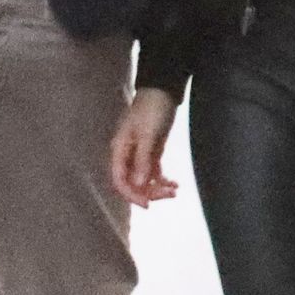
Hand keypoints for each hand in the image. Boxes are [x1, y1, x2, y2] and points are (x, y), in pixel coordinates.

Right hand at [111, 88, 179, 207]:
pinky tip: (175, 184)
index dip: (132, 195)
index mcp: (119, 149)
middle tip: (169, 194)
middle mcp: (126, 155)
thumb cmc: (152, 109)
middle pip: (133, 183)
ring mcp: (139, 154)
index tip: (148, 205)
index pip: (120, 180)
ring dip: (158, 188)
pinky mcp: (151, 152)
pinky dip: (163, 179)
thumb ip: (143, 160)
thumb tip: (139, 185)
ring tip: (175, 190)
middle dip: (149, 192)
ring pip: (144, 179)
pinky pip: (154, 172)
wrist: (163, 90)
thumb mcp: (148, 134)